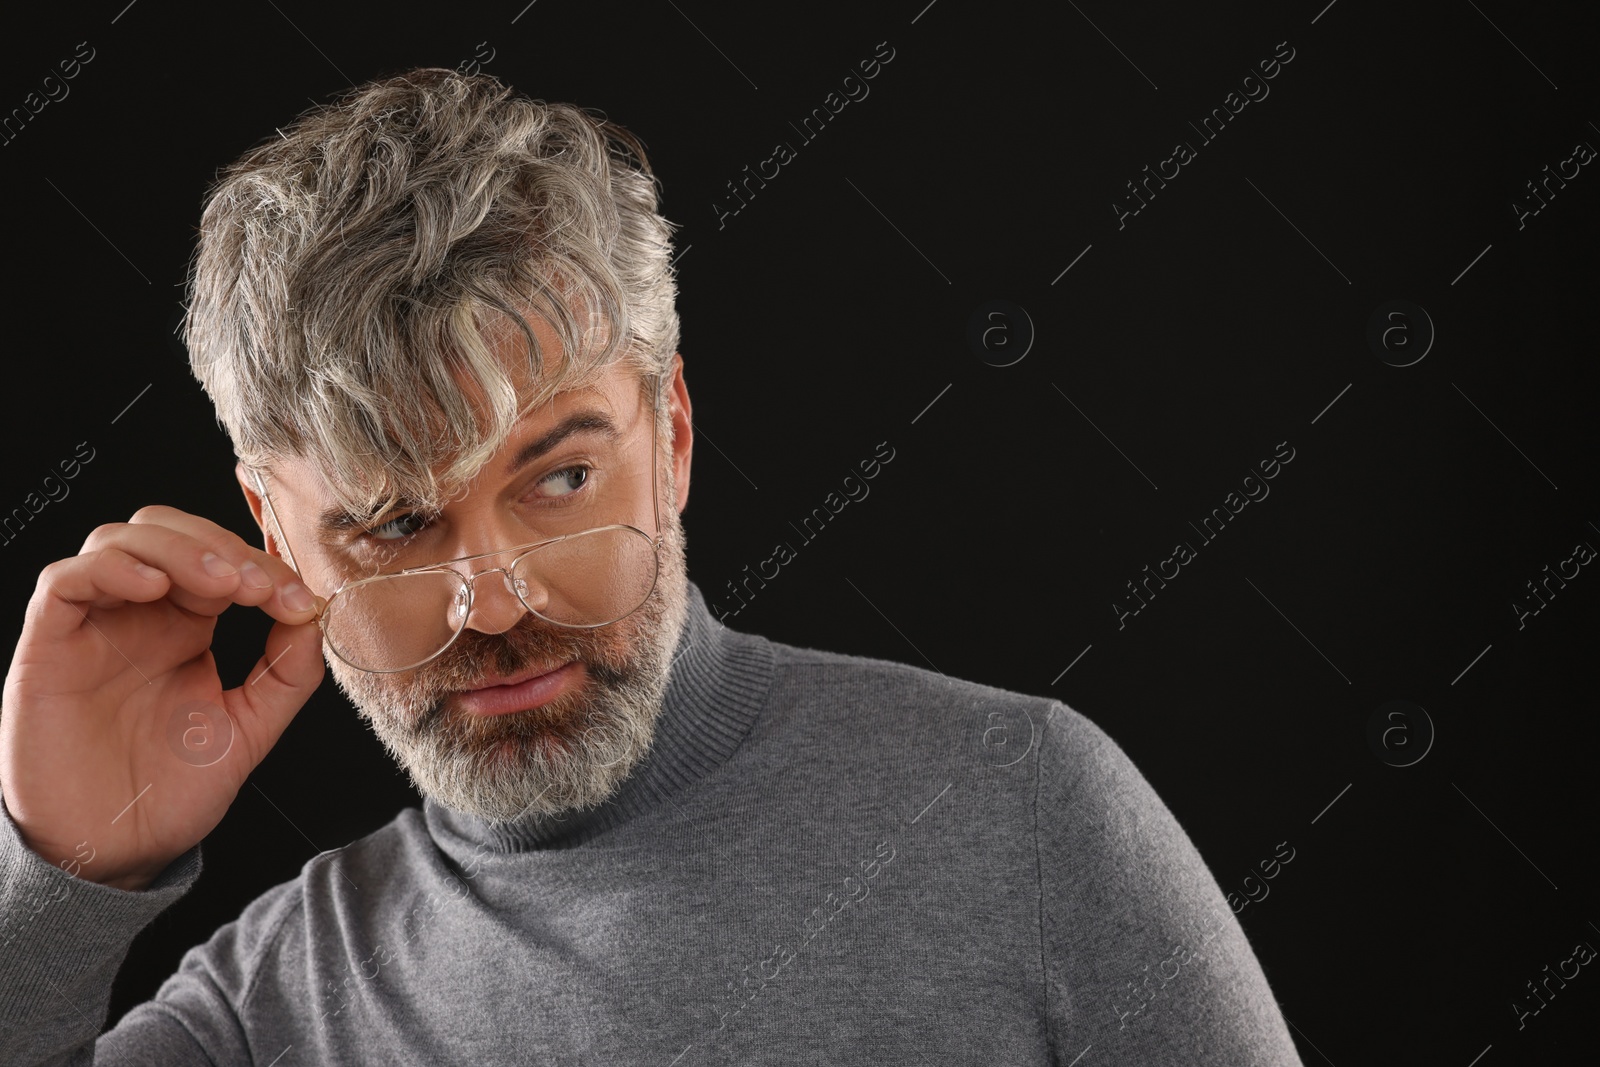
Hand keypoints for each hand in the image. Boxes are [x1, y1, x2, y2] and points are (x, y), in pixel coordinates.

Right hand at [1, 505, 325, 890]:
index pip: (220, 558)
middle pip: (167, 531)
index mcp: (186, 627)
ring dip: (176, 547)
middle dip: (220, 544)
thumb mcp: (252, 727)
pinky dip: (109, 568)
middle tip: (258, 585)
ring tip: (220, 583)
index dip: (263, 564)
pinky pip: (63, 582)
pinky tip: (153, 587)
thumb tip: (315, 612)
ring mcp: (91, 628)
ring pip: (117, 540)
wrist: (115, 853)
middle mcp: (137, 617)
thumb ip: (288, 671)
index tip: (299, 598)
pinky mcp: (48, 648)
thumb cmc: (171, 792)